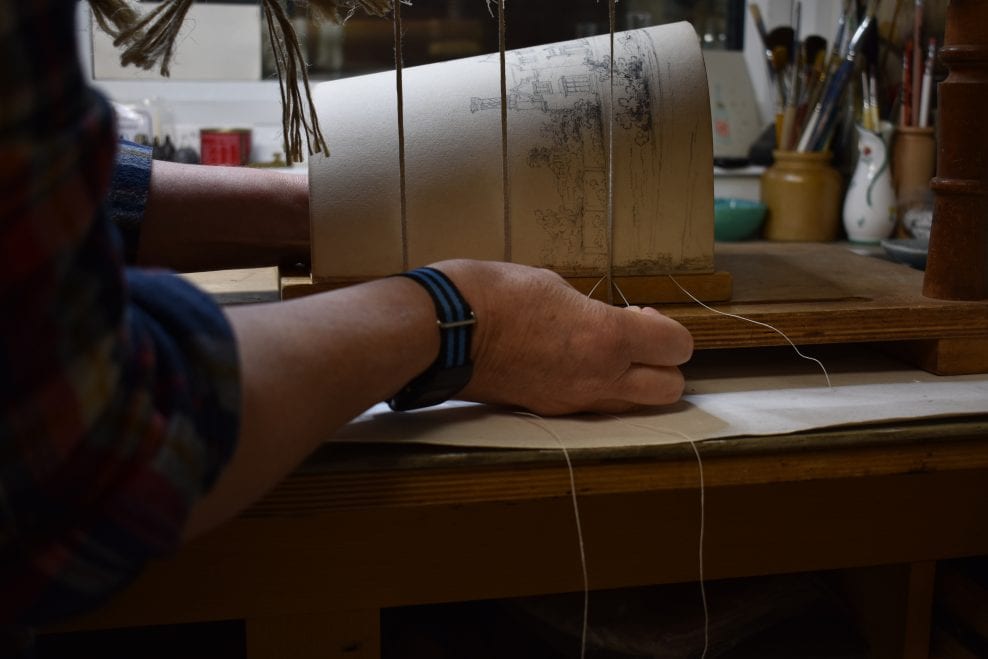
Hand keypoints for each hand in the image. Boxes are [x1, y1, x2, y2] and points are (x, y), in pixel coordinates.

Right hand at [435, 260, 692, 415]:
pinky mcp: (548, 410)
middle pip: (670, 390)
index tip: (642, 318)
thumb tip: (600, 322)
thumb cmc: (495, 294)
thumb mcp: (554, 286)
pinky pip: (592, 407)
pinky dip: (594, 389)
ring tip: (601, 355)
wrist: (445, 332)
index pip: (677, 348)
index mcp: (607, 338)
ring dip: (631, 383)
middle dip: (663, 367)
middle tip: (635, 343)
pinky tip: (568, 364)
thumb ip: (590, 312)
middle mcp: (600, 377)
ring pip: (632, 406)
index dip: (669, 331)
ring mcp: (574, 400)